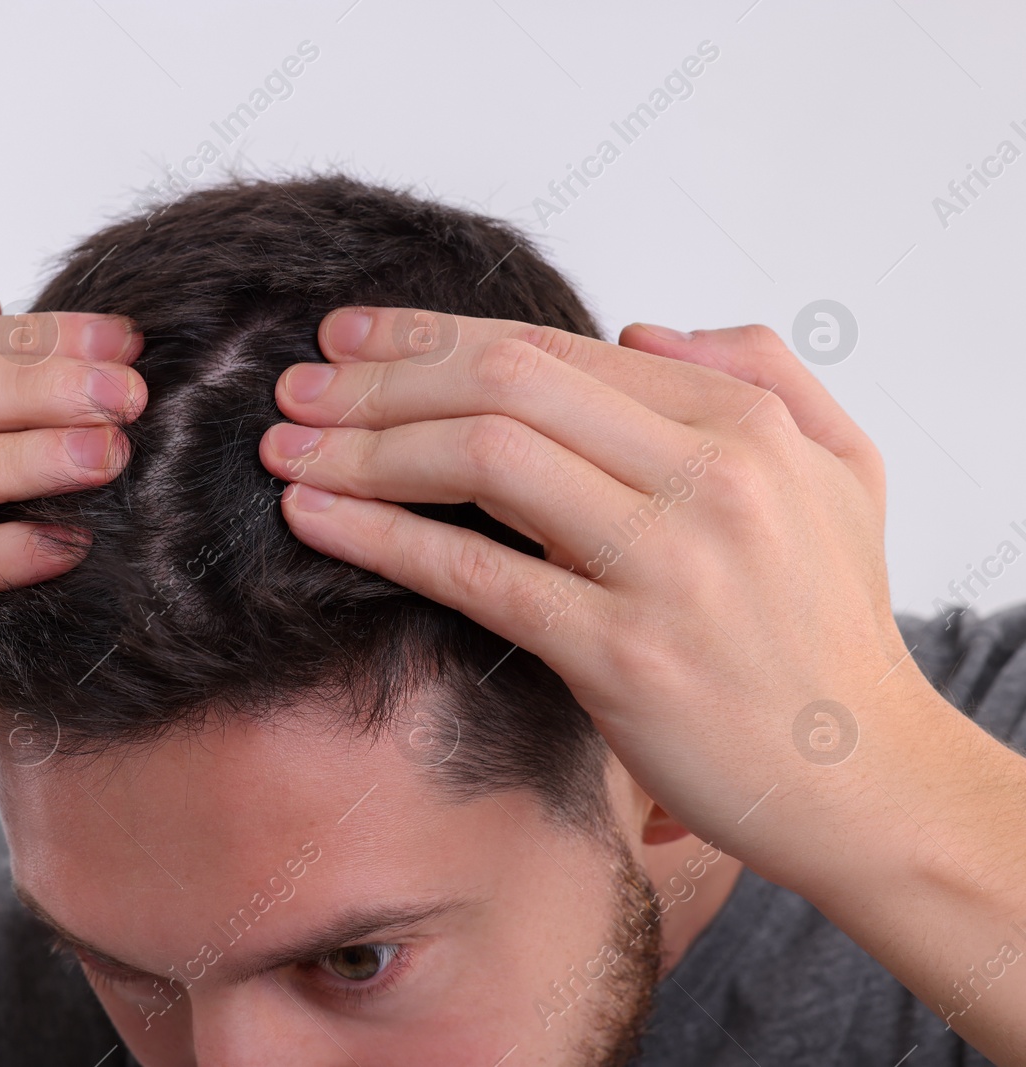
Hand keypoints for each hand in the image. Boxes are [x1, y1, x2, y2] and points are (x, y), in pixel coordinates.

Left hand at [258, 307, 938, 885]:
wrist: (867, 777)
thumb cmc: (834, 629)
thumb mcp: (839, 470)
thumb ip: (761, 371)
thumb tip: (638, 327)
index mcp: (742, 421)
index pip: (554, 349)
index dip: (435, 333)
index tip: (354, 334)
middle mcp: (710, 475)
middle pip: (504, 385)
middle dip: (379, 377)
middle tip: (294, 381)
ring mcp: (667, 564)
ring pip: (483, 461)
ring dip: (363, 446)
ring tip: (284, 447)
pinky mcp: (623, 655)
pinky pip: (479, 575)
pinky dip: (382, 536)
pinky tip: (313, 519)